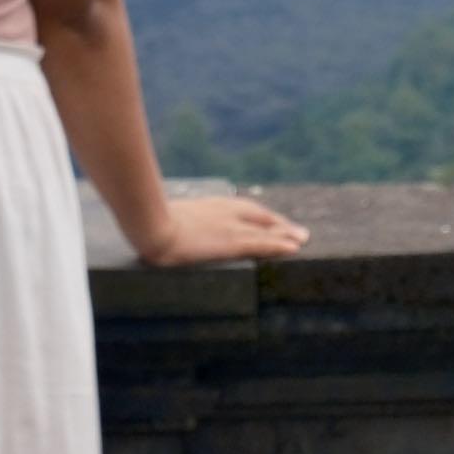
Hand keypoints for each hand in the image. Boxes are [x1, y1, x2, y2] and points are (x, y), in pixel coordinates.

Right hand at [137, 190, 307, 267]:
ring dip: (286, 235)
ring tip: (303, 239)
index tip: (274, 223)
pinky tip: (294, 248)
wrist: (150, 224)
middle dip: (279, 224)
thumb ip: (177, 219)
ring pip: (265, 231)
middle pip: (259, 217)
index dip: (262, 217)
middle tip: (298, 232)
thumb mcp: (166, 217)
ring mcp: (229, 227)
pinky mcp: (231, 242)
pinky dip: (279, 245)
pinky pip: (262, 244)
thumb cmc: (150, 221)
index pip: (244, 209)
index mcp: (211, 205)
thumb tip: (170, 226)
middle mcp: (225, 212)